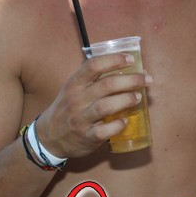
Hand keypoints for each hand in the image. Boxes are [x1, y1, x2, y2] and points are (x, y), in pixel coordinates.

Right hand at [34, 53, 149, 157]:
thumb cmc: (68, 108)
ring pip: (106, 106)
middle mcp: (77, 99)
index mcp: (74, 83)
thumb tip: (131, 71)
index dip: (114, 60)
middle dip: (131, 80)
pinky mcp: (86, 137)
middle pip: (107, 85)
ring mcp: (81, 119)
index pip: (94, 65)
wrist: (49, 136)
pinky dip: (118, 125)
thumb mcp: (74, 89)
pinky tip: (125, 121)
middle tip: (147, 79)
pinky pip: (105, 131)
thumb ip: (95, 80)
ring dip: (126, 100)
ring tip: (139, 97)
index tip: (131, 59)